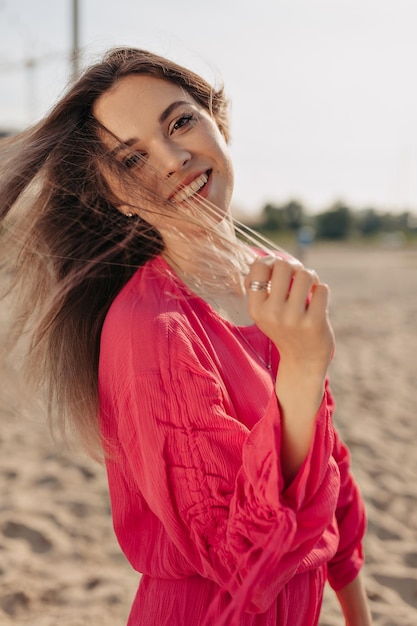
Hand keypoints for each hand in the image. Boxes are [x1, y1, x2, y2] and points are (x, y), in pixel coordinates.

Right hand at [246, 256, 334, 380]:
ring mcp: (293, 319)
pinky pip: (322, 289)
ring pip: (306, 274)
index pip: (259, 267)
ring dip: (311, 277)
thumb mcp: (266, 311)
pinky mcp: (314, 323)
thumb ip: (264, 285)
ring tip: (310, 287)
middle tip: (298, 277)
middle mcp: (271, 313)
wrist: (302, 361)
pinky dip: (321, 291)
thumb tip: (270, 257)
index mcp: (256, 308)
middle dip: (294, 267)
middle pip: (284, 266)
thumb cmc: (285, 327)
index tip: (278, 270)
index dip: (271, 261)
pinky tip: (318, 301)